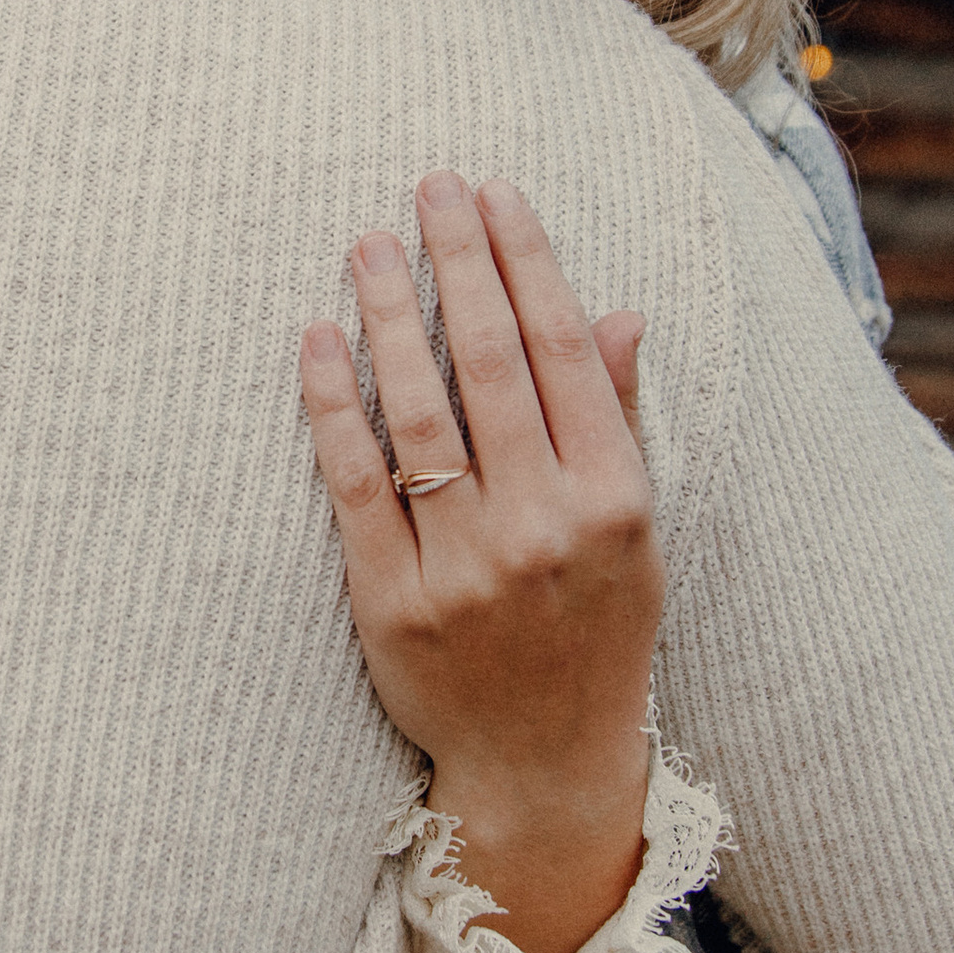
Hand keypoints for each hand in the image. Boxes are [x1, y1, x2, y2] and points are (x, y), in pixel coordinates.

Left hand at [300, 172, 662, 952]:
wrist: (546, 766)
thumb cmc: (595, 633)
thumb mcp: (634, 534)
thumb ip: (614, 422)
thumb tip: (615, 313)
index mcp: (611, 500)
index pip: (564, 352)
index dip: (527, 263)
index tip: (496, 194)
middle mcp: (542, 526)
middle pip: (490, 365)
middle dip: (458, 263)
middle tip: (428, 186)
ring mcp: (463, 565)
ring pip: (418, 413)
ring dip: (391, 315)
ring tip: (368, 243)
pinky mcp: (392, 601)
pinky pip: (355, 482)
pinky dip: (333, 404)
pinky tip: (318, 337)